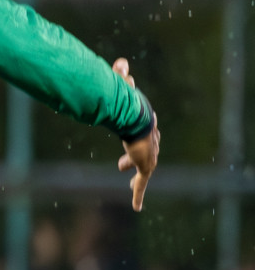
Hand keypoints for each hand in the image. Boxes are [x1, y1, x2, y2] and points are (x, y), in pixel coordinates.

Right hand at [113, 58, 159, 211]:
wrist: (137, 117)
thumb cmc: (127, 102)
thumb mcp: (121, 88)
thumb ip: (120, 76)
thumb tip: (121, 62)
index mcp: (145, 124)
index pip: (143, 132)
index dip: (134, 138)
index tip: (127, 142)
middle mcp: (150, 141)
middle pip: (145, 151)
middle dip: (136, 157)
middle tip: (123, 165)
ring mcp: (149, 155)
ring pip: (144, 168)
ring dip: (136, 175)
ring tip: (128, 181)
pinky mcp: (146, 166)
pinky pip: (141, 183)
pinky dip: (138, 195)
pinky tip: (137, 207)